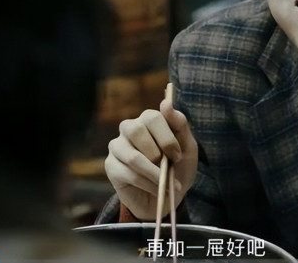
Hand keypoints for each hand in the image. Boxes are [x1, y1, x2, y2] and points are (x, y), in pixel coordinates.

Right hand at [104, 96, 197, 219]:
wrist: (169, 196)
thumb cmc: (178, 166)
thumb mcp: (187, 145)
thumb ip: (179, 123)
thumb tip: (165, 102)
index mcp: (148, 119)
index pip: (152, 117)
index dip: (167, 138)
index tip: (178, 155)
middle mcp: (129, 128)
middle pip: (136, 131)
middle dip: (157, 154)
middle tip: (170, 168)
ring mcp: (117, 146)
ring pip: (133, 157)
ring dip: (154, 174)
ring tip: (166, 184)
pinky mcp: (111, 166)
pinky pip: (128, 174)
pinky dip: (148, 184)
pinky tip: (157, 189)